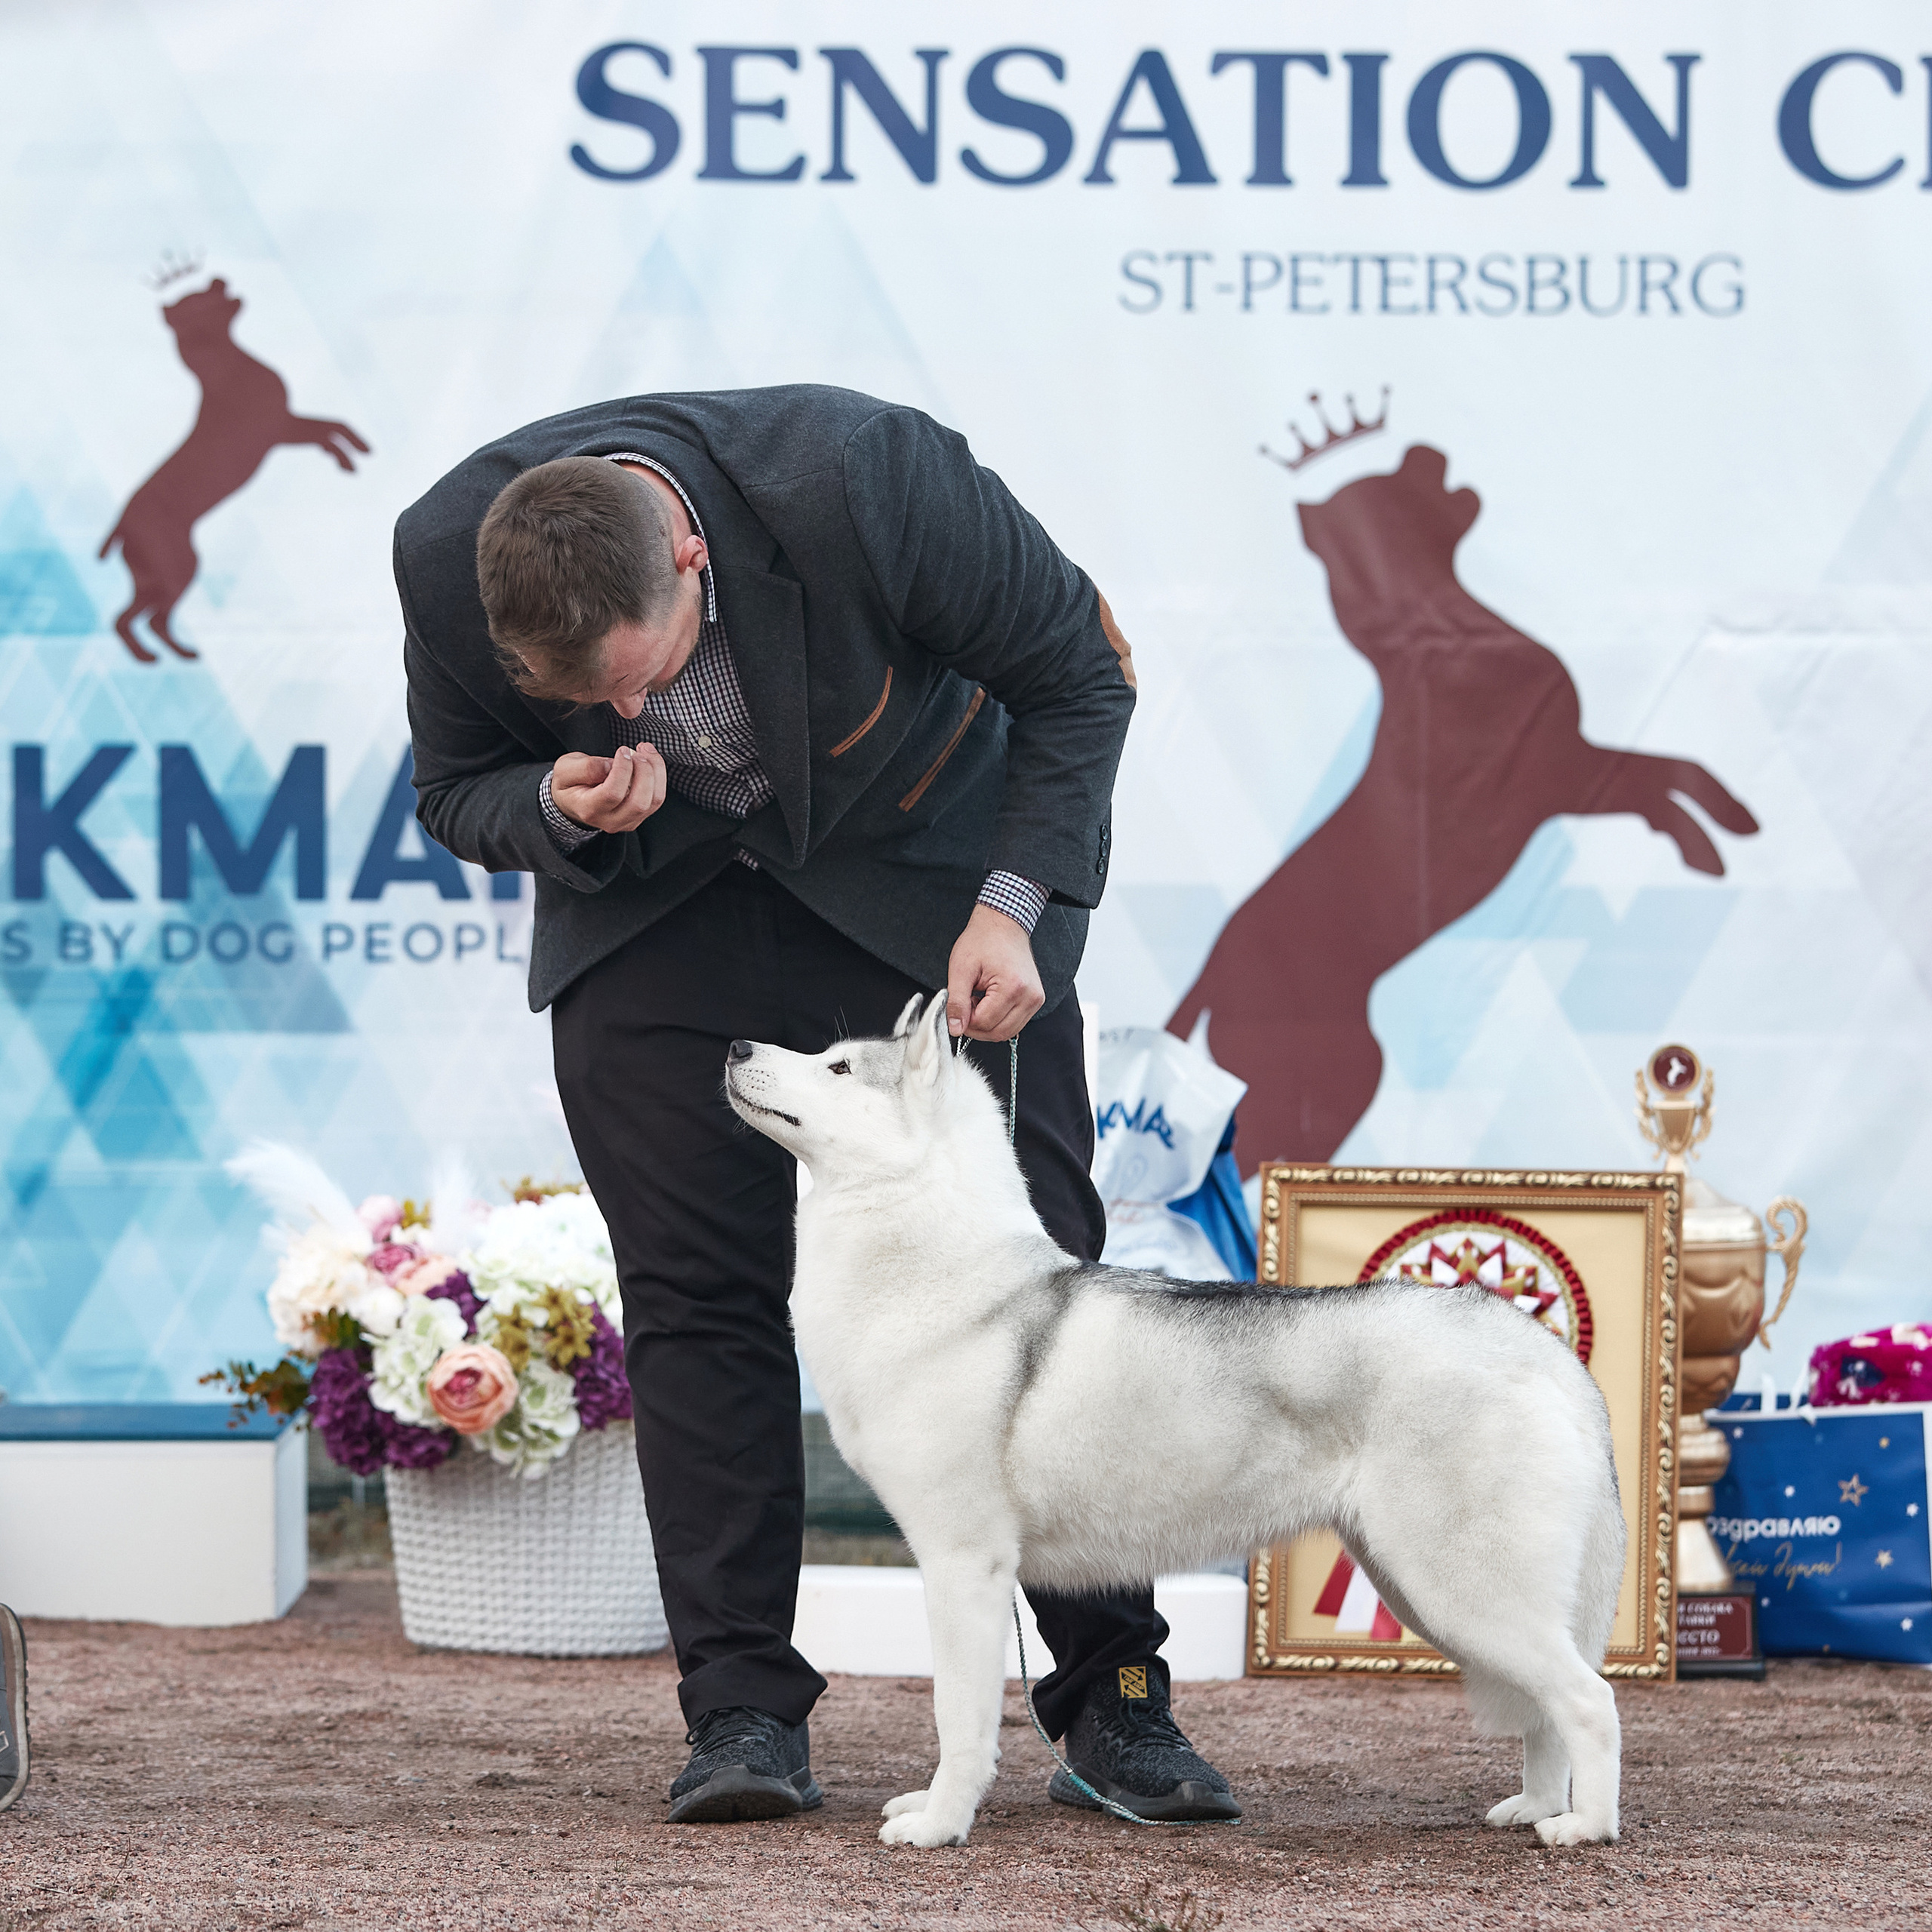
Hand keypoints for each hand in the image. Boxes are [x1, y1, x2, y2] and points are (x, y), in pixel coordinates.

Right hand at [550, 745, 666, 833]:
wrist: (573, 801)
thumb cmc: (569, 783)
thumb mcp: (565, 769)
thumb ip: (586, 767)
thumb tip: (611, 765)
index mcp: (589, 809)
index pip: (613, 793)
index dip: (623, 769)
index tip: (622, 750)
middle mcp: (610, 821)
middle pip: (639, 803)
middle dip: (645, 772)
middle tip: (638, 750)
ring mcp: (627, 822)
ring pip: (653, 801)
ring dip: (656, 772)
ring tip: (646, 750)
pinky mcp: (638, 816)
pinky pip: (657, 799)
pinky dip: (659, 777)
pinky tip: (649, 760)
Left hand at [945, 903, 1044, 1041]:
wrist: (1003, 925)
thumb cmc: (983, 940)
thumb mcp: (961, 969)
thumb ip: (956, 1002)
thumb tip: (955, 1028)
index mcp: (1012, 986)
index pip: (984, 1023)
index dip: (965, 1021)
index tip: (958, 1007)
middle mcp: (1029, 996)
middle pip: (998, 1032)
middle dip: (977, 1026)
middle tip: (966, 1006)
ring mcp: (1035, 999)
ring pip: (1008, 1032)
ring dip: (988, 1025)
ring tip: (978, 1001)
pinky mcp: (1035, 1000)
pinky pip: (1015, 1023)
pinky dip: (998, 1020)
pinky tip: (989, 1003)